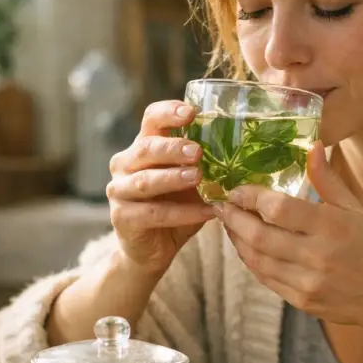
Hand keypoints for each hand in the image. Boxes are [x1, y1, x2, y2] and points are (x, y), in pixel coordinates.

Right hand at [106, 100, 214, 274]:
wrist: (150, 249)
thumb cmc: (173, 208)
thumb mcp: (189, 183)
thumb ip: (203, 165)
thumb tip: (243, 151)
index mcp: (142, 147)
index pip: (151, 119)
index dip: (168, 113)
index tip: (192, 112)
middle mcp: (125, 164)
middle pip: (145, 148)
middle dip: (173, 148)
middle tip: (198, 151)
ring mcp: (119, 191)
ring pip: (145, 181)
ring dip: (173, 178)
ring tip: (198, 177)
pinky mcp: (122, 218)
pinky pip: (153, 213)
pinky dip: (182, 213)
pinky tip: (205, 212)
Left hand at [216, 143, 362, 328]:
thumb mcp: (356, 208)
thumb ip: (328, 180)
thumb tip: (313, 146)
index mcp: (331, 227)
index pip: (278, 210)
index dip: (251, 198)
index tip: (237, 189)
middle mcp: (316, 256)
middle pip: (260, 235)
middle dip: (234, 218)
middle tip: (222, 204)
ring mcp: (306, 282)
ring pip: (256, 259)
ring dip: (237, 240)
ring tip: (229, 223)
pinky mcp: (300, 300)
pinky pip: (265, 278)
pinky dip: (250, 260)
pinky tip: (245, 246)